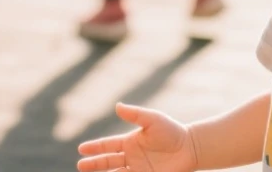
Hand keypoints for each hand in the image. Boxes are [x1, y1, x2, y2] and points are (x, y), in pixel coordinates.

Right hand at [77, 104, 196, 171]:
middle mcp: (132, 157)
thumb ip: (135, 114)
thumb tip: (117, 106)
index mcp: (130, 142)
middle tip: (80, 166)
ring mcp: (139, 169)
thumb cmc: (171, 131)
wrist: (190, 148)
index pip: (108, 145)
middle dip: (94, 164)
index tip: (81, 148)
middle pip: (108, 162)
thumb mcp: (152, 119)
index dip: (95, 147)